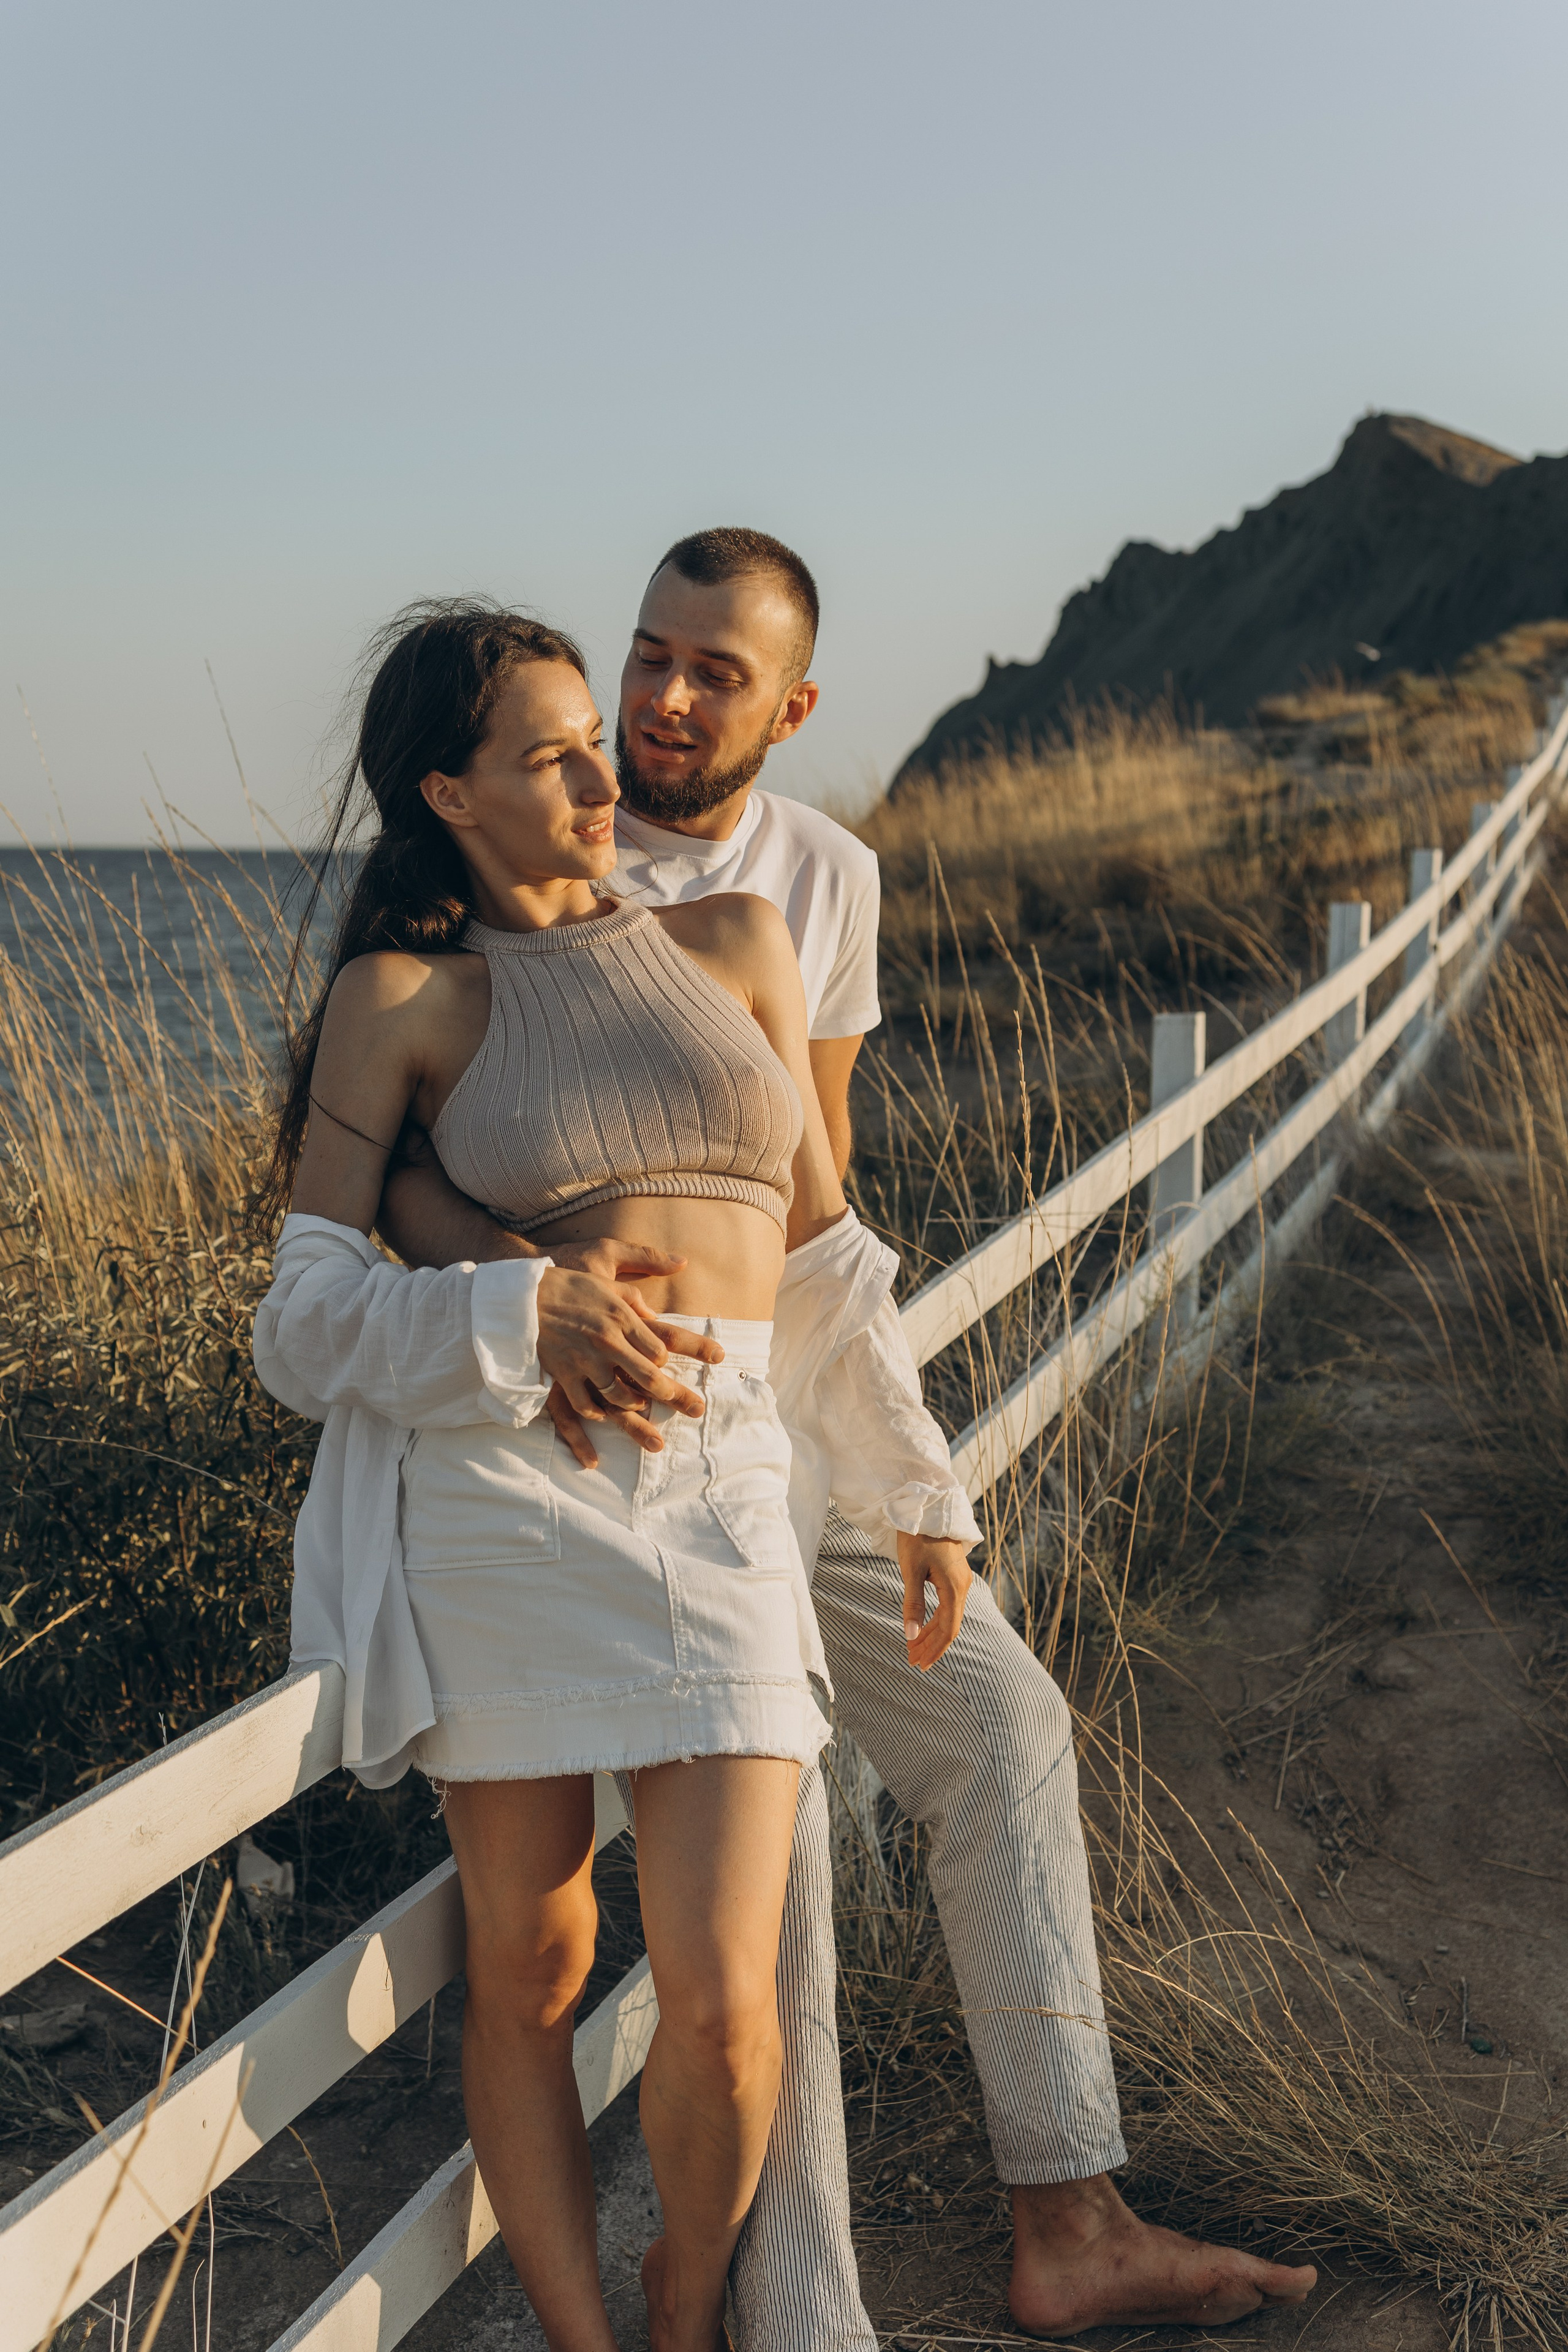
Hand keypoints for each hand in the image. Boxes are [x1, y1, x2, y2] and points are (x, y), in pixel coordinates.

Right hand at [536, 1242, 724, 1469]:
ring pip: (619, 1397)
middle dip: (673, 1396)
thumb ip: (635, 1293)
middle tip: (693, 1408)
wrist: (522, 1296)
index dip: (665, 1362)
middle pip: (649, 1378)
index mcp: (622, 1316)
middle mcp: (608, 1342)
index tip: (666, 1364)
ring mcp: (585, 1361)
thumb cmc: (567, 1283)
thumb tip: (658, 1305)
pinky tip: (602, 1418)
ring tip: (644, 1414)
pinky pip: (584, 1404)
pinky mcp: (563, 1374)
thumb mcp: (607, 1271)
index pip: (658, 1350)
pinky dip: (595, 1415)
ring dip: (635, 1408)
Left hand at [896, 1533, 972, 1670]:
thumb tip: (911, 1636)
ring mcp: (961, 1580)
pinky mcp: (954, 1575)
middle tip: (912, 1661)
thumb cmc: (918, 1537)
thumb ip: (912, 1604)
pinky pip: (947, 1605)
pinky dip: (934, 1619)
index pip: (949, 1630)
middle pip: (949, 1625)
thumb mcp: (911, 1570)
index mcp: (955, 1588)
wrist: (928, 1508)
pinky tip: (922, 1627)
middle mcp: (963, 1586)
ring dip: (931, 1633)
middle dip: (930, 1645)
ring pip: (948, 1616)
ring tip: (913, 1648)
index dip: (935, 1649)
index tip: (920, 1664)